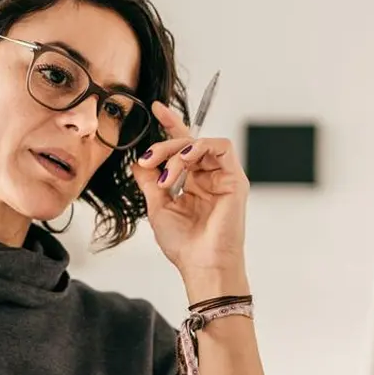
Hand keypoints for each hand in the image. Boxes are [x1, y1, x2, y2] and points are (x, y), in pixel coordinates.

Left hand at [132, 102, 250, 281]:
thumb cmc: (184, 245)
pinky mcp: (235, 179)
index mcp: (192, 184)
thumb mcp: (157, 207)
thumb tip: (138, 161)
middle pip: (187, 143)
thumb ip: (150, 181)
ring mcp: (223, 177)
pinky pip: (220, 147)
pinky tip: (181, 163)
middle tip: (147, 160)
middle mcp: (209, 178)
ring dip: (177, 151)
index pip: (182, 148)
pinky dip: (197, 148)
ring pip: (200, 142)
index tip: (155, 109)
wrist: (202, 266)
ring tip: (164, 174)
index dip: (171, 125)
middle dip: (163, 146)